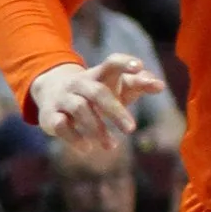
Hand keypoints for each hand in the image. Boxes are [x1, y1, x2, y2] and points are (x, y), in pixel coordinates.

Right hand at [32, 56, 161, 154]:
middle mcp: (79, 83)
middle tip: (131, 129)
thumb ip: (138, 84)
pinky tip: (87, 149)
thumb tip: (160, 86)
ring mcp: (63, 98)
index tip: (139, 67)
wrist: (51, 89)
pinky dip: (74, 137)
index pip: (112, 63)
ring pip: (79, 109)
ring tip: (111, 146)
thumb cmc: (95, 90)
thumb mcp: (115, 85)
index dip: (125, 63)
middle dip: (115, 111)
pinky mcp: (50, 115)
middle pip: (97, 93)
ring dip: (97, 129)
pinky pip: (60, 125)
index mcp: (99, 74)